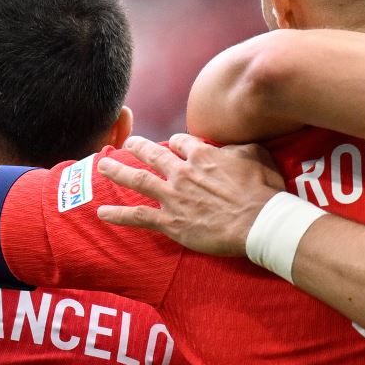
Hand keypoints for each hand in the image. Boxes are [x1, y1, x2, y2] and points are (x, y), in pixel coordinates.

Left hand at [97, 135, 285, 256]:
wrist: (259, 221)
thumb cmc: (262, 190)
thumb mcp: (256, 155)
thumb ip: (240, 147)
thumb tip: (232, 146)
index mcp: (202, 155)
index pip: (181, 143)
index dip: (176, 144)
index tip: (173, 146)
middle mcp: (183, 172)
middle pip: (153, 155)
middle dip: (138, 147)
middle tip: (128, 143)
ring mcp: (174, 196)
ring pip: (138, 179)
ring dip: (118, 171)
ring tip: (103, 165)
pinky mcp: (171, 221)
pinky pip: (139, 216)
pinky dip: (119, 214)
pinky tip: (102, 212)